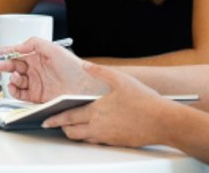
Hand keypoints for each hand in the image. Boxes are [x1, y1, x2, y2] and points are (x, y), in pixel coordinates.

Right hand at [0, 37, 105, 102]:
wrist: (85, 87)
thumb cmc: (72, 66)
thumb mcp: (52, 48)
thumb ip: (32, 43)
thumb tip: (17, 46)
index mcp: (36, 55)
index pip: (14, 52)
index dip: (0, 53)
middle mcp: (34, 69)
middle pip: (11, 66)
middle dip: (0, 65)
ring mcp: (35, 83)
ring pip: (14, 80)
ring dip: (10, 77)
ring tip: (14, 76)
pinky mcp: (37, 97)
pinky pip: (20, 94)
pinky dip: (14, 90)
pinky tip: (15, 85)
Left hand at [42, 62, 176, 147]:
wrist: (163, 121)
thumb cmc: (144, 101)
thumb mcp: (119, 79)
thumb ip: (99, 71)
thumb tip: (86, 65)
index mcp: (96, 111)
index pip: (69, 117)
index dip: (55, 119)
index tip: (46, 120)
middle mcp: (99, 127)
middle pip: (73, 132)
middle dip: (63, 129)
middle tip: (57, 125)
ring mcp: (108, 138)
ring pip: (85, 139)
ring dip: (76, 134)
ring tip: (73, 127)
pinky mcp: (118, 143)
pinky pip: (98, 142)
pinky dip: (91, 137)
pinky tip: (95, 130)